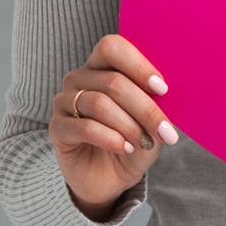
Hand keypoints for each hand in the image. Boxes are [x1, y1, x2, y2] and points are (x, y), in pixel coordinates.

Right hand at [50, 33, 177, 218]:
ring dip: (129, 125)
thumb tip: (168, 92)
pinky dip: (111, 138)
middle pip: (113, 82)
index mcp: (103, 64)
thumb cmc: (134, 139)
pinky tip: (124, 148)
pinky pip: (85, 127)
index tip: (163, 89)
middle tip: (165, 130)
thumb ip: (155, 101)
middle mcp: (79, 77)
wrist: (111, 177)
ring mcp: (64, 101)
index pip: (112, 47)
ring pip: (100, 104)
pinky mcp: (57, 128)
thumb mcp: (151, 119)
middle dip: (144, 107)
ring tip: (145, 142)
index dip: (138, 65)